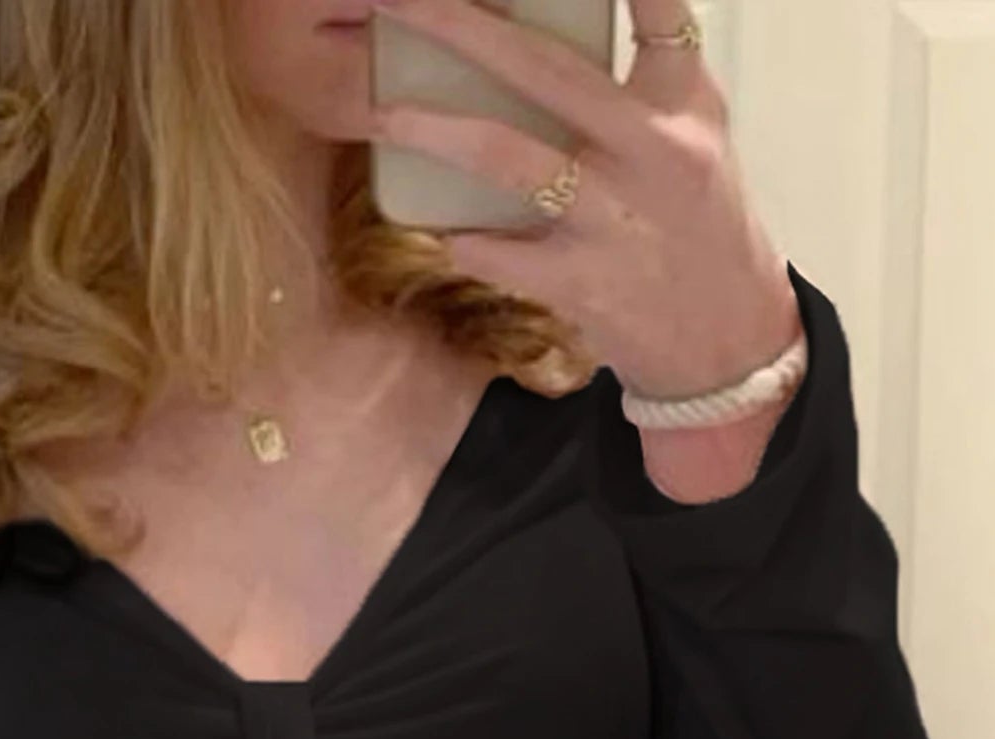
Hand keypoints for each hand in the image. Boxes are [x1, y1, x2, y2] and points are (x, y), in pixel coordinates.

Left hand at [367, 0, 802, 399]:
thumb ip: (646, 75)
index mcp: (680, 104)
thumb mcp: (693, 136)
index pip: (659, 16)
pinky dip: (463, 239)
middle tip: (401, 2)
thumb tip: (564, 29)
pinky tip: (439, 230)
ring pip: (510, 158)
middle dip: (463, 27)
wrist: (724, 337)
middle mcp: (650, 150)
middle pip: (547, 70)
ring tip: (383, 115)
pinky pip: (499, 254)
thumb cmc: (696, 227)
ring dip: (434, 131)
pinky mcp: (584, 282)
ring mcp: (614, 218)